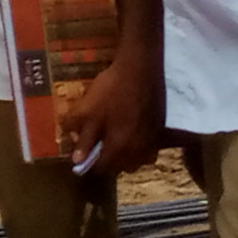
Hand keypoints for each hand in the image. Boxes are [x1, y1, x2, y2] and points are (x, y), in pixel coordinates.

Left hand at [59, 54, 162, 184]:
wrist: (140, 68)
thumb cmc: (112, 90)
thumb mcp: (88, 110)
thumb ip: (82, 136)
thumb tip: (77, 159)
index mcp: (119, 148)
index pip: (103, 168)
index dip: (90, 164)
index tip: (83, 155)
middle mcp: (138, 151)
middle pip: (121, 167)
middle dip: (108, 161)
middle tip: (98, 145)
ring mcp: (151, 141)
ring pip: (136, 160)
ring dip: (124, 156)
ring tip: (114, 141)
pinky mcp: (159, 130)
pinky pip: (147, 148)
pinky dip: (138, 147)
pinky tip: (131, 133)